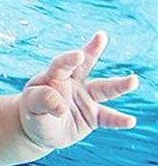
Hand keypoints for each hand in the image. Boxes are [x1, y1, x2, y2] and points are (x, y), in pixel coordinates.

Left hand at [19, 31, 138, 149]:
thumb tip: (61, 106)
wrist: (39, 129)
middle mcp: (72, 83)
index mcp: (53, 77)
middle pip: (85, 65)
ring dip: (119, 85)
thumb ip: (43, 101)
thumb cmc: (33, 112)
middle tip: (101, 36)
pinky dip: (118, 120)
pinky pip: (108, 117)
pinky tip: (130, 121)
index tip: (78, 55)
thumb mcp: (31, 107)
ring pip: (104, 89)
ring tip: (134, 81)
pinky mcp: (93, 115)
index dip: (69, 59)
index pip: (60, 65)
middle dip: (92, 50)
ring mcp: (85, 97)